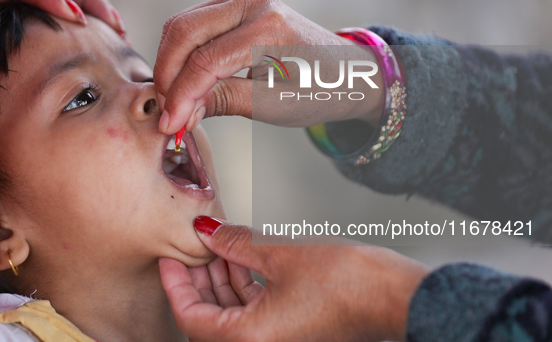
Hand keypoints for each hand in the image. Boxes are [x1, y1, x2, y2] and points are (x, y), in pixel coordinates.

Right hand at [154, 0, 382, 133]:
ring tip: (174, 98)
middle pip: (184, 31)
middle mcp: (254, 2)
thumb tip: (181, 112)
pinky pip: (196, 24)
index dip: (181, 94)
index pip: (205, 60)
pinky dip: (184, 51)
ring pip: (184, 24)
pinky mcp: (238, 4)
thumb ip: (223, 101)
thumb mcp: (271, 104)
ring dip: (171, 61)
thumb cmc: (318, 90)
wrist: (345, 72)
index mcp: (268, 28)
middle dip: (167, 73)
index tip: (169, 122)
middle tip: (166, 110)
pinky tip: (185, 79)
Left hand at [160, 216, 429, 341]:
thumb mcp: (280, 254)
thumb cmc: (349, 284)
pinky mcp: (290, 331)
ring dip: (221, 280)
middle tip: (191, 248)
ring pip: (232, 314)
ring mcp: (277, 341)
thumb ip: (235, 243)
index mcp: (251, 340)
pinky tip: (240, 258)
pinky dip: (243, 286)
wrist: (393, 296)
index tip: (168, 258)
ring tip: (215, 245)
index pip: (192, 317)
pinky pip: (254, 312)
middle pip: (210, 317)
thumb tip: (209, 231)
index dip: (176, 284)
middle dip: (199, 279)